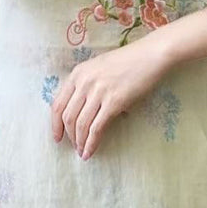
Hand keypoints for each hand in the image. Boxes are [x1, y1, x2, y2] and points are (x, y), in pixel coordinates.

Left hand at [51, 41, 170, 159]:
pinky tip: (91, 151)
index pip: (58, 104)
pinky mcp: (114, 102)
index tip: (57, 137)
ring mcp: (98, 92)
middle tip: (74, 147)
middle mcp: (84, 82)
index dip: (55, 124)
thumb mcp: (99, 68)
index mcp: (78, 73)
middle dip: (69, 136)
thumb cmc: (129, 61)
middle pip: (68, 117)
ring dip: (80, 142)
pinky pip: (97, 128)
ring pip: (81, 124)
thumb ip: (88, 86)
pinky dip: (92, 143)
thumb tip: (87, 111)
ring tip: (82, 153)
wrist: (151, 55)